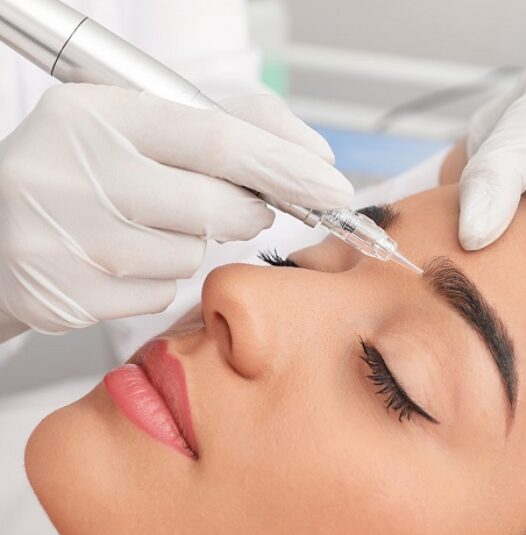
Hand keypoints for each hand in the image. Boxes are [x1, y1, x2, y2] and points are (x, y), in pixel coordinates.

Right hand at [0, 84, 352, 340]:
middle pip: (216, 209)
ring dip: (188, 244)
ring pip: (189, 257)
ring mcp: (62, 240)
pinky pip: (157, 295)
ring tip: (142, 223)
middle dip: (246, 212)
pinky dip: (156, 278)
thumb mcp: (144, 123)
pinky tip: (119, 257)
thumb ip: (235, 123)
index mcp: (96, 115)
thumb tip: (315, 156)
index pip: (218, 141)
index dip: (285, 166)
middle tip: (235, 205)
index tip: (331, 186)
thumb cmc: (87, 168)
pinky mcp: (62, 296)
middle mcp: (72, 173)